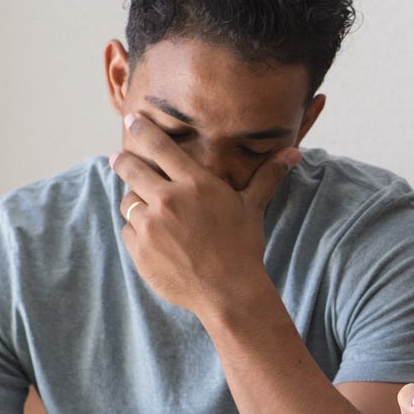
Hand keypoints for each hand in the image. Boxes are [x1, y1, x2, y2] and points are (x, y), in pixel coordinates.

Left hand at [109, 112, 298, 313]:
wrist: (228, 292)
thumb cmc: (243, 247)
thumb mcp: (252, 208)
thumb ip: (267, 176)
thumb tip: (294, 152)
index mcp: (195, 184)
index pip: (160, 146)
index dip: (143, 130)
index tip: (132, 120)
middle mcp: (168, 200)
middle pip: (132, 169)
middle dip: (123, 161)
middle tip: (118, 158)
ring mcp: (150, 226)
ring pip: (128, 201)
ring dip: (135, 201)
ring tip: (147, 208)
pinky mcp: (139, 249)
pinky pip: (128, 230)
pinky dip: (137, 231)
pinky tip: (155, 239)